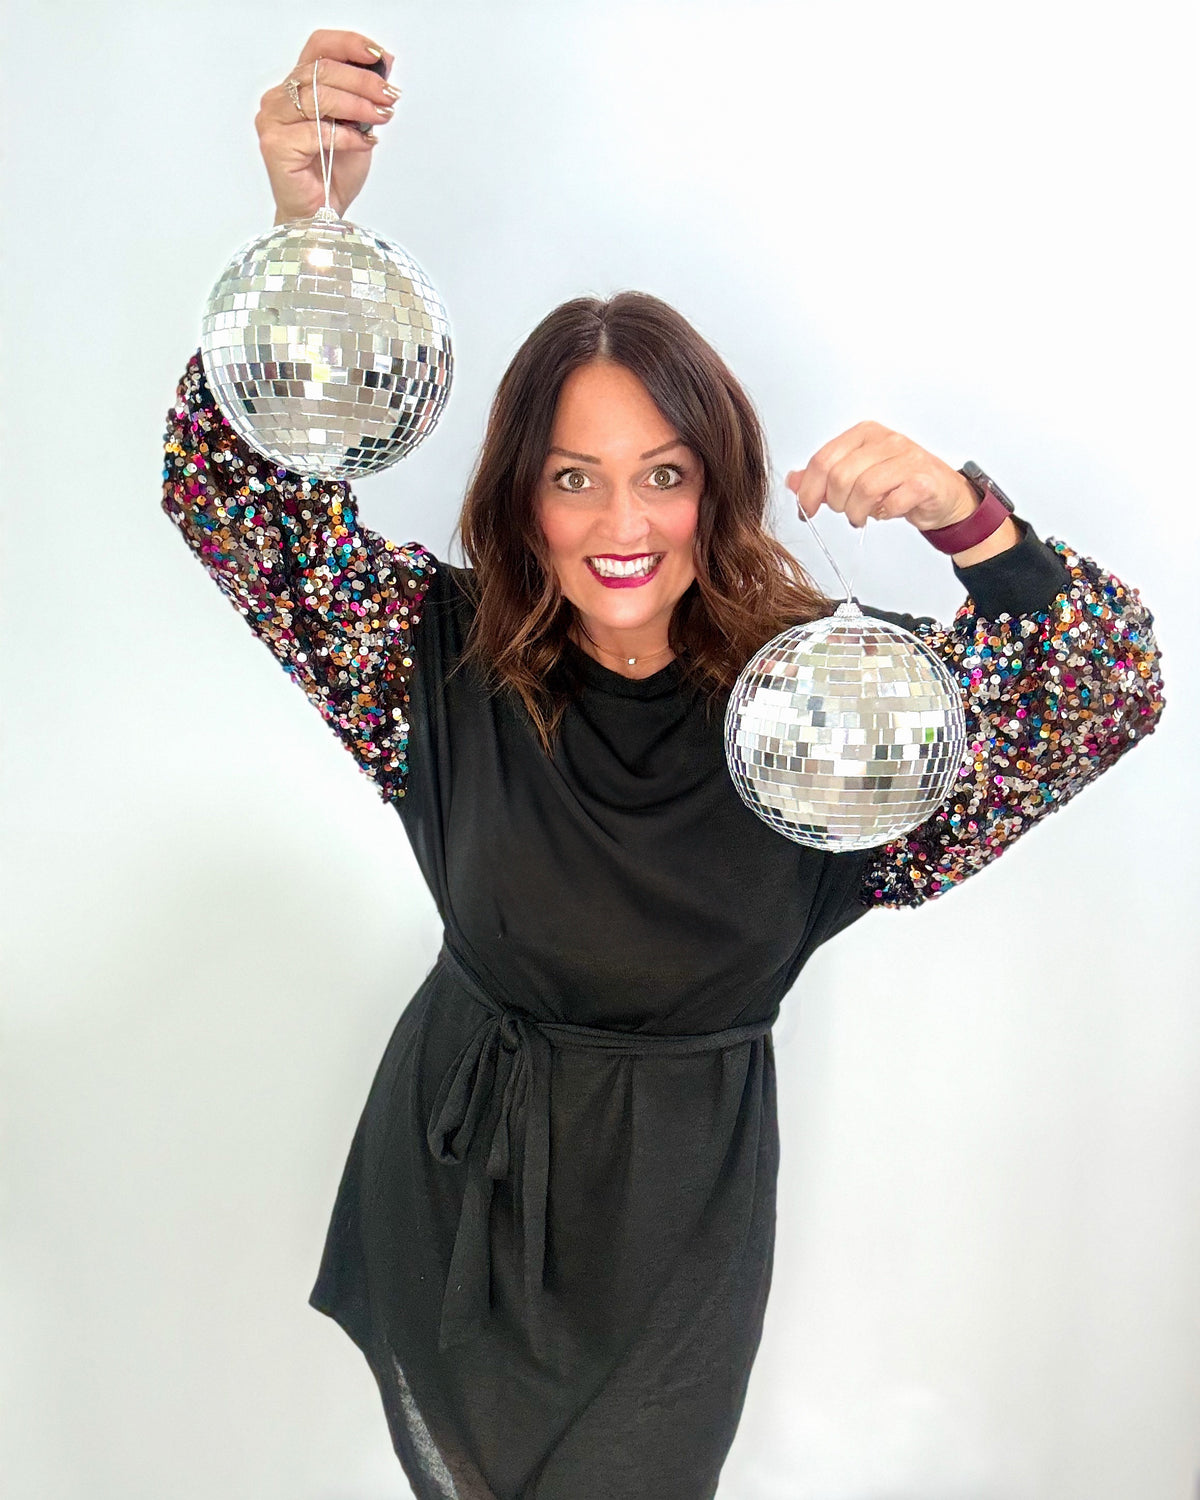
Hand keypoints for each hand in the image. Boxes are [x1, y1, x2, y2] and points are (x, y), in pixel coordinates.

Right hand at [255, 30, 399, 223]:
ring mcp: (273, 121)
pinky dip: (346, 136)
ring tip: (382, 116)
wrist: (321, 215)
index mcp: (295, 87)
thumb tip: (384, 66)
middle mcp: (279, 99)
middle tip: (388, 96)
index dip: (348, 45)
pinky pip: (316, 132)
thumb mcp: (359, 127)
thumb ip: (364, 97)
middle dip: (362, 82)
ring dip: (357, 106)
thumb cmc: (333, 174)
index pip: (318, 48)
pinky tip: (363, 142)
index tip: (377, 55)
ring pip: (318, 98)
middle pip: (321, 71)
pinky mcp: (275, 146)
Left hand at [785, 421, 978, 532]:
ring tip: (863, 515)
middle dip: (836, 503)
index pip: (823, 460)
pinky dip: (883, 514)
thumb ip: (823, 477)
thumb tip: (792, 480)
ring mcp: (908, 457)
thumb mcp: (856, 475)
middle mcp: (886, 440)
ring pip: (864, 489)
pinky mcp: (924, 480)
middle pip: (840, 476)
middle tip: (846, 511)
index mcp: (864, 433)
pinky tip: (886, 512)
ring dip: (857, 512)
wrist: (942, 494)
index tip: (807, 510)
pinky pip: (892, 502)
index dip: (809, 491)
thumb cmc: (898, 482)